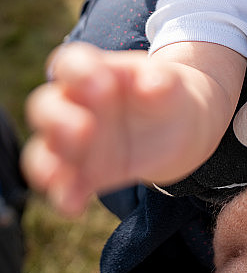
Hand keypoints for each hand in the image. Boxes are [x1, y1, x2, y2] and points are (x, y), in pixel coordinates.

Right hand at [22, 43, 199, 214]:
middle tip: (86, 130)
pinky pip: (63, 186)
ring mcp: (75, 142)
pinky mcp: (84, 173)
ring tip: (59, 175)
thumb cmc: (164, 92)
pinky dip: (63, 197)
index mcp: (93, 72)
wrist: (178, 124)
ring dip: (47, 163)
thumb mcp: (170, 81)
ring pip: (42, 150)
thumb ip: (161, 79)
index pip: (70, 64)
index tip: (103, 85)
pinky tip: (75, 207)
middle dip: (57, 120)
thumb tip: (152, 85)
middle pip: (45, 107)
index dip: (78, 73)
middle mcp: (75, 105)